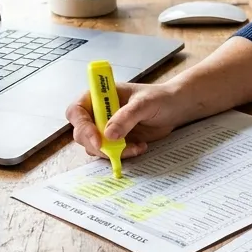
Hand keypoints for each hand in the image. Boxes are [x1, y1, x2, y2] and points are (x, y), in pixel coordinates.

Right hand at [65, 81, 182, 160]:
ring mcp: (106, 128)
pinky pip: (110, 153)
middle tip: (117, 149)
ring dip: (112, 152)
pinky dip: (122, 155)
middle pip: (81, 133)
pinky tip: (140, 147)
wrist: (175, 108)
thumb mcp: (144, 104)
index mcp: (99, 96)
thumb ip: (126, 117)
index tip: (97, 139)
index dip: (82, 126)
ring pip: (94, 147)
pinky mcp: (116, 141)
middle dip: (97, 144)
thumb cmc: (159, 98)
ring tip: (136, 146)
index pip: (77, 111)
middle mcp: (98, 112)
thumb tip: (108, 135)